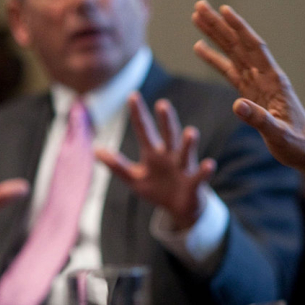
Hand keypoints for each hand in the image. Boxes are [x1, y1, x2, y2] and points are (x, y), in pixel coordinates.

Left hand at [96, 94, 215, 229]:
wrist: (180, 209)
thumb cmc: (158, 190)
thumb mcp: (135, 179)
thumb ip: (117, 165)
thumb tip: (96, 149)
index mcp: (153, 153)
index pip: (144, 130)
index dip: (138, 114)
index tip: (133, 95)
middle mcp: (170, 156)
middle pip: (168, 135)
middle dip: (166, 121)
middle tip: (162, 105)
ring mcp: (184, 168)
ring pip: (186, 152)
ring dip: (189, 143)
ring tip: (191, 132)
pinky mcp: (195, 183)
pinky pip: (200, 175)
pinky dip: (205, 170)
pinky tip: (209, 164)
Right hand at [191, 0, 304, 187]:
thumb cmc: (297, 144)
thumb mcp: (279, 135)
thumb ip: (260, 120)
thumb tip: (237, 105)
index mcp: (274, 82)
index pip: (254, 48)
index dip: (240, 29)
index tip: (224, 10)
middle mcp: (265, 77)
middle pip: (239, 45)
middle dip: (220, 25)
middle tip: (200, 6)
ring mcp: (257, 83)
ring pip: (233, 53)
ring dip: (215, 35)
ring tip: (197, 18)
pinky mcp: (250, 93)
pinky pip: (229, 70)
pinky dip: (215, 58)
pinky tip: (200, 48)